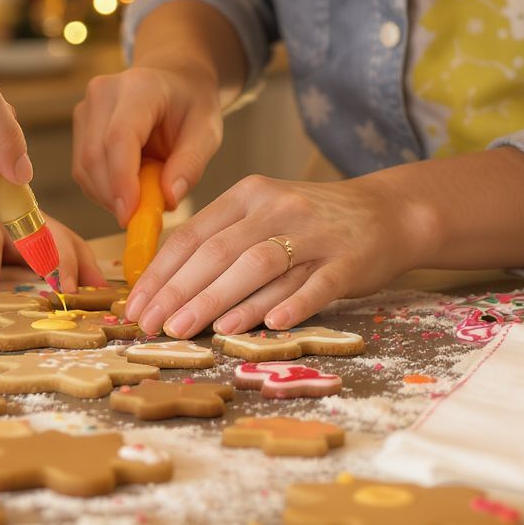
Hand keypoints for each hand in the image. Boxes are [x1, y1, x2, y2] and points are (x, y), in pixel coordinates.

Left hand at [0, 211, 104, 298]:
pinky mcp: (33, 220)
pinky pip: (61, 233)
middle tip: (65, 289)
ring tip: (93, 289)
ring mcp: (19, 213)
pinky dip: (80, 255)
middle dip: (50, 258)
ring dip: (74, 258)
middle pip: (32, 228)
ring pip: (54, 228)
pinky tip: (99, 281)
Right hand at [72, 64, 221, 224]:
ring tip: (144, 196)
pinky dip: (103, 189)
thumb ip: (190, 164)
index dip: (121, 180)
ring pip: (84, 167)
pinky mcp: (79, 126)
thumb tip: (168, 200)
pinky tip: (129, 187)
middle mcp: (104, 93)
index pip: (120, 137)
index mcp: (140, 87)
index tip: (131, 215)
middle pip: (95, 156)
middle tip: (145, 219)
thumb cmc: (191, 106)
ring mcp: (86, 108)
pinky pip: (82, 170)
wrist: (173, 81)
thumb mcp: (208, 132)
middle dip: (115, 196)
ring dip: (110, 196)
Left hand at [124, 172, 428, 336]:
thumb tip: (165, 285)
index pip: (192, 235)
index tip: (135, 306)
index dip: (160, 273)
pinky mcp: (348, 260)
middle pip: (218, 252)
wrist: (388, 213)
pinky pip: (316, 285)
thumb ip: (220, 241)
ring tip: (188, 329)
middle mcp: (276, 208)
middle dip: (178, 292)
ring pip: (259, 267)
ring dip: (219, 301)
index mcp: (247, 195)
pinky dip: (291, 305)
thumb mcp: (261, 215)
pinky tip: (267, 326)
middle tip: (150, 326)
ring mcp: (314, 233)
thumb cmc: (309, 223)